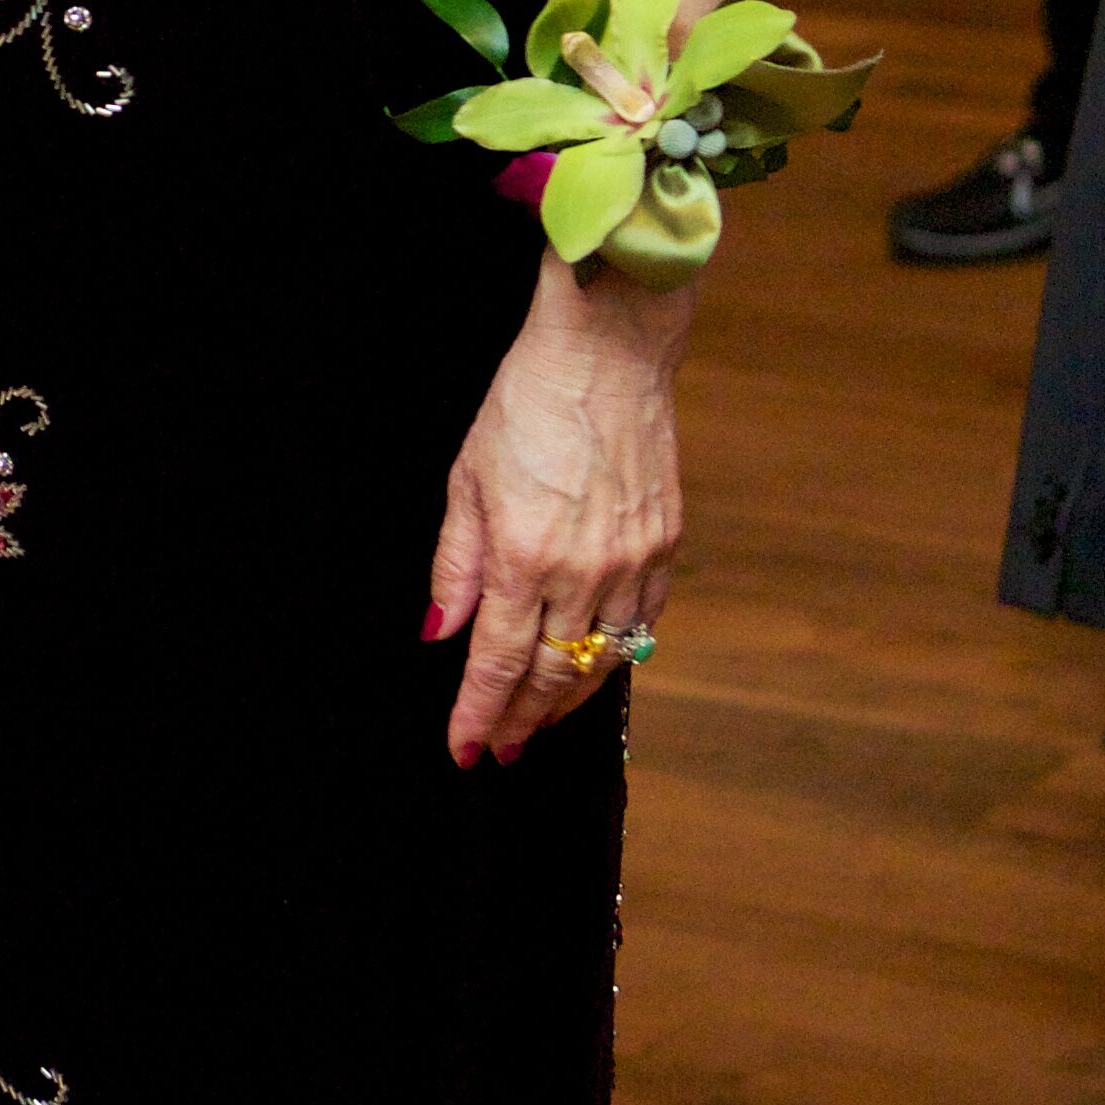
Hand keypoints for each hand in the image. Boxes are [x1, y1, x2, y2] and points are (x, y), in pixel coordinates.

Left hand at [424, 261, 686, 766]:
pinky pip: (641, 626)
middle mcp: (582, 572)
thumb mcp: (466, 481)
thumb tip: (440, 632)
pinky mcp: (665, 548)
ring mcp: (631, 564)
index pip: (496, 663)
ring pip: (600, 661)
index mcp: (523, 557)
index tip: (465, 749)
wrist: (607, 355)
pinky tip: (591, 668)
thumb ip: (455, 565)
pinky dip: (613, 657)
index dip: (479, 714)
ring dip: (566, 700)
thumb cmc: (526, 406)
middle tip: (500, 748)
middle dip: (520, 720)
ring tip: (538, 723)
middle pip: (549, 674)